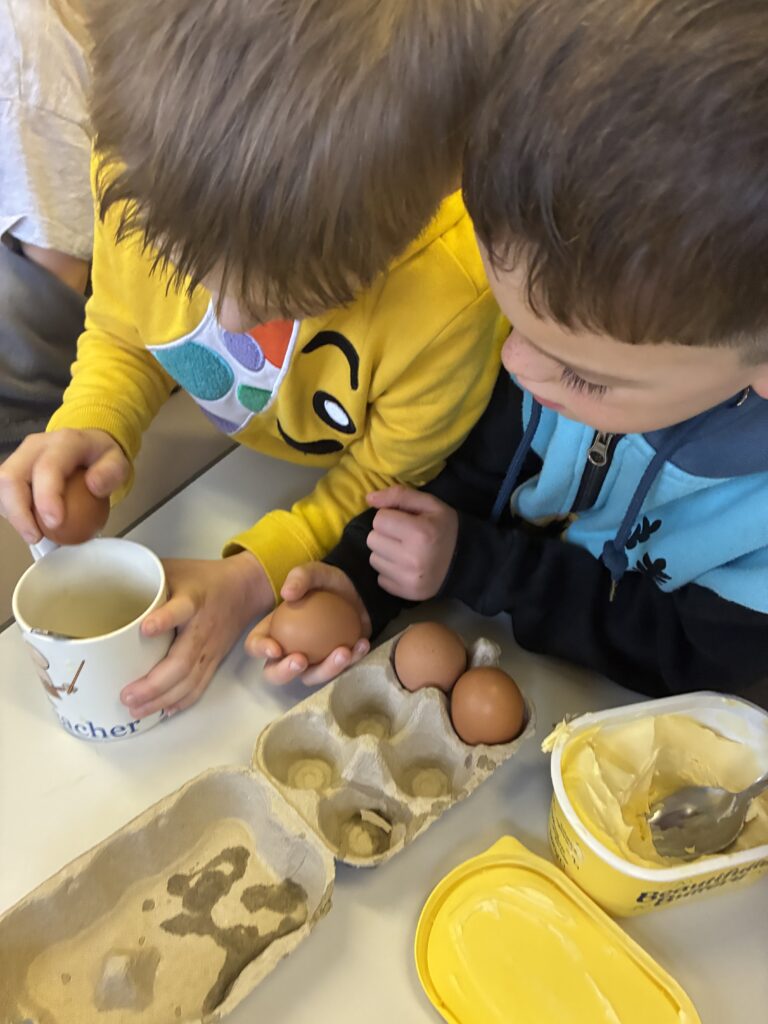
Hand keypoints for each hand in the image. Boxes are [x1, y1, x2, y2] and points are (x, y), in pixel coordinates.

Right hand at [0, 428, 128, 543]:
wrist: (87, 447)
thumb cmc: (100, 457)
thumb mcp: (119, 462)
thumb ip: (112, 472)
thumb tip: (94, 486)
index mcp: (65, 442)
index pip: (47, 467)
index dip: (46, 497)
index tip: (55, 523)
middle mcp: (36, 446)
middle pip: (11, 477)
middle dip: (19, 511)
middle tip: (37, 537)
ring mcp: (21, 457)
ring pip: (1, 486)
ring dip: (13, 514)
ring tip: (35, 534)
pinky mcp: (13, 470)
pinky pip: (4, 494)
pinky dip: (13, 513)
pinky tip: (31, 526)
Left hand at [121, 551, 272, 716]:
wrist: (246, 588)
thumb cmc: (203, 577)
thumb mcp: (174, 568)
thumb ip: (145, 578)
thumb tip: (101, 585)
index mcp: (193, 599)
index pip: (182, 609)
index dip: (165, 619)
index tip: (146, 628)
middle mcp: (203, 627)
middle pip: (183, 661)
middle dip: (155, 683)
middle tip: (127, 696)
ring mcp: (210, 648)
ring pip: (189, 680)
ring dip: (163, 699)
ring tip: (136, 710)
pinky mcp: (214, 660)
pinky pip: (199, 686)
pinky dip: (181, 701)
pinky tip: (163, 711)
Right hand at [246, 562, 370, 685]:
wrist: (357, 589)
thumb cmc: (327, 582)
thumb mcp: (314, 572)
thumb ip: (300, 577)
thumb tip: (288, 593)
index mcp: (273, 630)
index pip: (256, 644)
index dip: (260, 650)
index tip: (276, 648)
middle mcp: (287, 650)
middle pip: (275, 672)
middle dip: (284, 673)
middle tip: (302, 660)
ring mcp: (311, 661)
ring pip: (311, 676)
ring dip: (326, 670)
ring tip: (343, 652)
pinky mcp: (334, 664)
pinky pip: (340, 669)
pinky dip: (352, 659)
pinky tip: (361, 645)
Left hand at [366, 486, 458, 599]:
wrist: (466, 562)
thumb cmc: (446, 528)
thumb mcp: (430, 504)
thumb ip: (399, 495)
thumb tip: (369, 498)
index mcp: (420, 532)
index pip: (379, 520)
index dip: (390, 517)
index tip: (404, 521)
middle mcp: (411, 558)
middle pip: (372, 540)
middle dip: (385, 535)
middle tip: (403, 536)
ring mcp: (408, 579)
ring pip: (373, 559)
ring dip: (385, 553)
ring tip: (404, 551)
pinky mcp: (405, 593)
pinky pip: (380, 578)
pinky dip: (389, 571)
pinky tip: (406, 567)